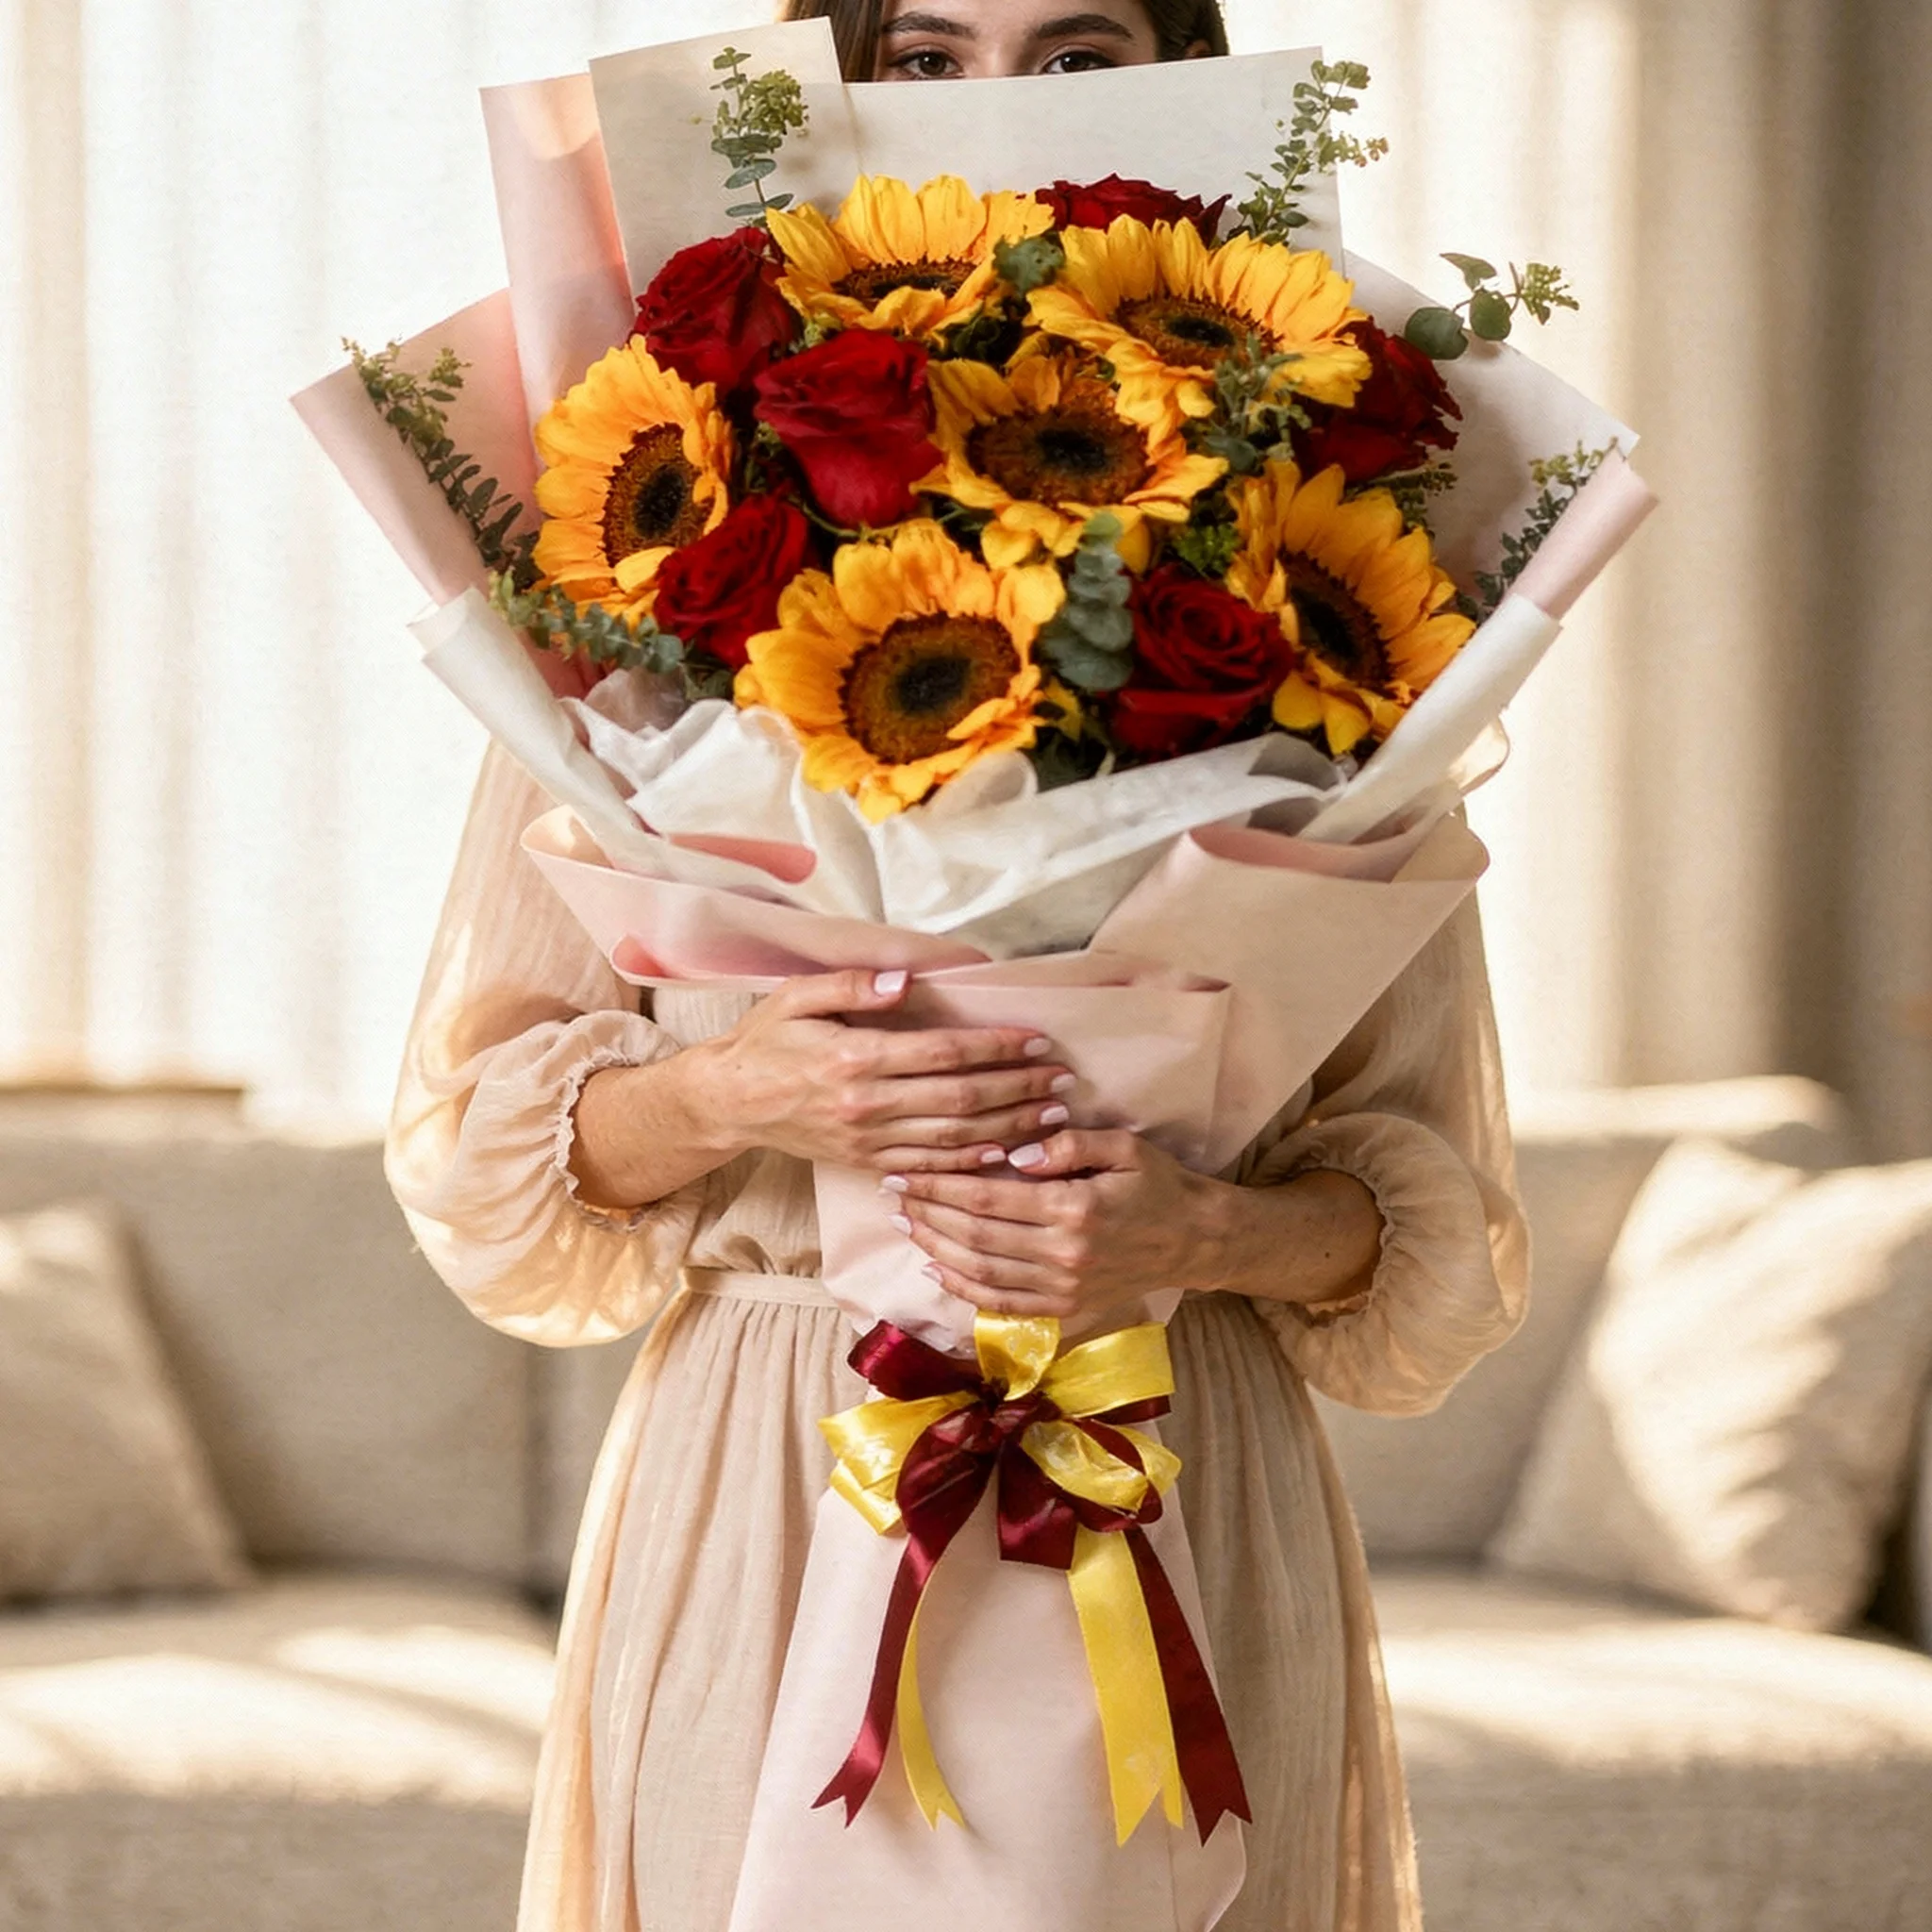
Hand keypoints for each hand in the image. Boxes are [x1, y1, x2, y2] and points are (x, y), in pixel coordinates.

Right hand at [692, 969, 1076, 1174]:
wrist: (729, 1102)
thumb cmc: (765, 1041)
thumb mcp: (797, 997)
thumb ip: (852, 986)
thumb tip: (905, 981)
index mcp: (856, 1058)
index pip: (944, 1054)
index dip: (997, 1047)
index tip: (1037, 1040)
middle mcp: (867, 1105)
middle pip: (961, 1099)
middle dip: (1019, 1089)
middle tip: (1063, 1080)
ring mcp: (869, 1140)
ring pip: (954, 1139)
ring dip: (1009, 1128)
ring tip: (1052, 1116)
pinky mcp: (866, 1162)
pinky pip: (929, 1168)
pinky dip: (971, 1164)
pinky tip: (1005, 1153)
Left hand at [888, 1127, 1220, 1320]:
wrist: (1194, 1239)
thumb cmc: (1157, 1184)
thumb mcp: (1123, 1147)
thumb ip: (1069, 1145)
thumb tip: (1014, 1153)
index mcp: (1074, 1209)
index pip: (987, 1197)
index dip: (940, 1184)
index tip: (906, 1170)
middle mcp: (1064, 1255)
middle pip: (975, 1235)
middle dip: (927, 1213)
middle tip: (893, 1193)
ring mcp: (1064, 1289)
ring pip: (981, 1271)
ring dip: (935, 1248)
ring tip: (905, 1224)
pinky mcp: (1066, 1312)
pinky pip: (1003, 1304)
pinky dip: (964, 1288)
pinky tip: (936, 1267)